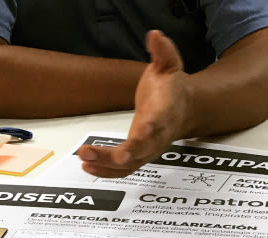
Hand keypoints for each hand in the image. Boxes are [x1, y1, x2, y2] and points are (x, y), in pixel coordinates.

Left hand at [78, 31, 190, 177]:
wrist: (183, 109)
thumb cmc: (171, 88)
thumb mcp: (169, 65)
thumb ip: (163, 52)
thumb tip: (155, 35)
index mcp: (167, 112)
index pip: (159, 123)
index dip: (148, 131)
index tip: (138, 136)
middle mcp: (159, 135)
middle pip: (144, 151)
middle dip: (125, 155)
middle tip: (103, 156)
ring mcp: (148, 149)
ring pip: (130, 164)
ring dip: (107, 165)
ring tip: (84, 158)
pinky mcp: (138, 156)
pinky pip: (123, 170)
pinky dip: (106, 172)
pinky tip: (87, 167)